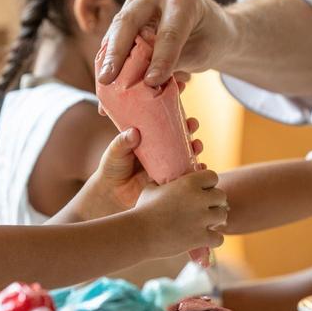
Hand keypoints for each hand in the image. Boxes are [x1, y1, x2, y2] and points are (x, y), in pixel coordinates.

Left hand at [83, 120, 204, 218]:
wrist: (111, 194)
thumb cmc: (112, 168)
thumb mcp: (115, 152)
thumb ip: (122, 142)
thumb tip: (134, 132)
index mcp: (149, 141)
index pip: (165, 127)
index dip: (177, 121)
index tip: (184, 116)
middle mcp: (160, 153)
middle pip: (180, 140)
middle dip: (190, 133)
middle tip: (192, 130)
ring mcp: (166, 167)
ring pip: (186, 156)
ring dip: (195, 150)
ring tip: (197, 146)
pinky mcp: (169, 182)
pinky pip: (185, 176)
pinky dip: (195, 172)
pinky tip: (200, 168)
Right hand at [97, 0, 228, 86]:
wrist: (212, 25)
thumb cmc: (210, 38)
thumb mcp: (201, 53)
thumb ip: (173, 62)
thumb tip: (144, 82)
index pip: (169, 32)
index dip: (160, 59)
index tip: (151, 82)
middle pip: (130, 21)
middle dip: (117, 52)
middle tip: (106, 79)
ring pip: (118, 27)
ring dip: (109, 56)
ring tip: (104, 83)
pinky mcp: (129, 8)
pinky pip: (116, 33)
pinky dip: (111, 55)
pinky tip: (107, 76)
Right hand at [134, 168, 227, 259]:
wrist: (138, 233)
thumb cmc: (143, 210)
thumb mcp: (152, 188)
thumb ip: (163, 181)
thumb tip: (164, 176)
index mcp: (188, 183)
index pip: (213, 176)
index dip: (208, 184)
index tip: (202, 190)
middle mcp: (198, 199)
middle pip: (221, 196)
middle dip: (214, 202)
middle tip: (204, 208)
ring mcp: (201, 219)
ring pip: (223, 215)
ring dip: (215, 219)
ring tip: (205, 222)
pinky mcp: (200, 237)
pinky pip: (219, 238)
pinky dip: (214, 239)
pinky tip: (205, 238)